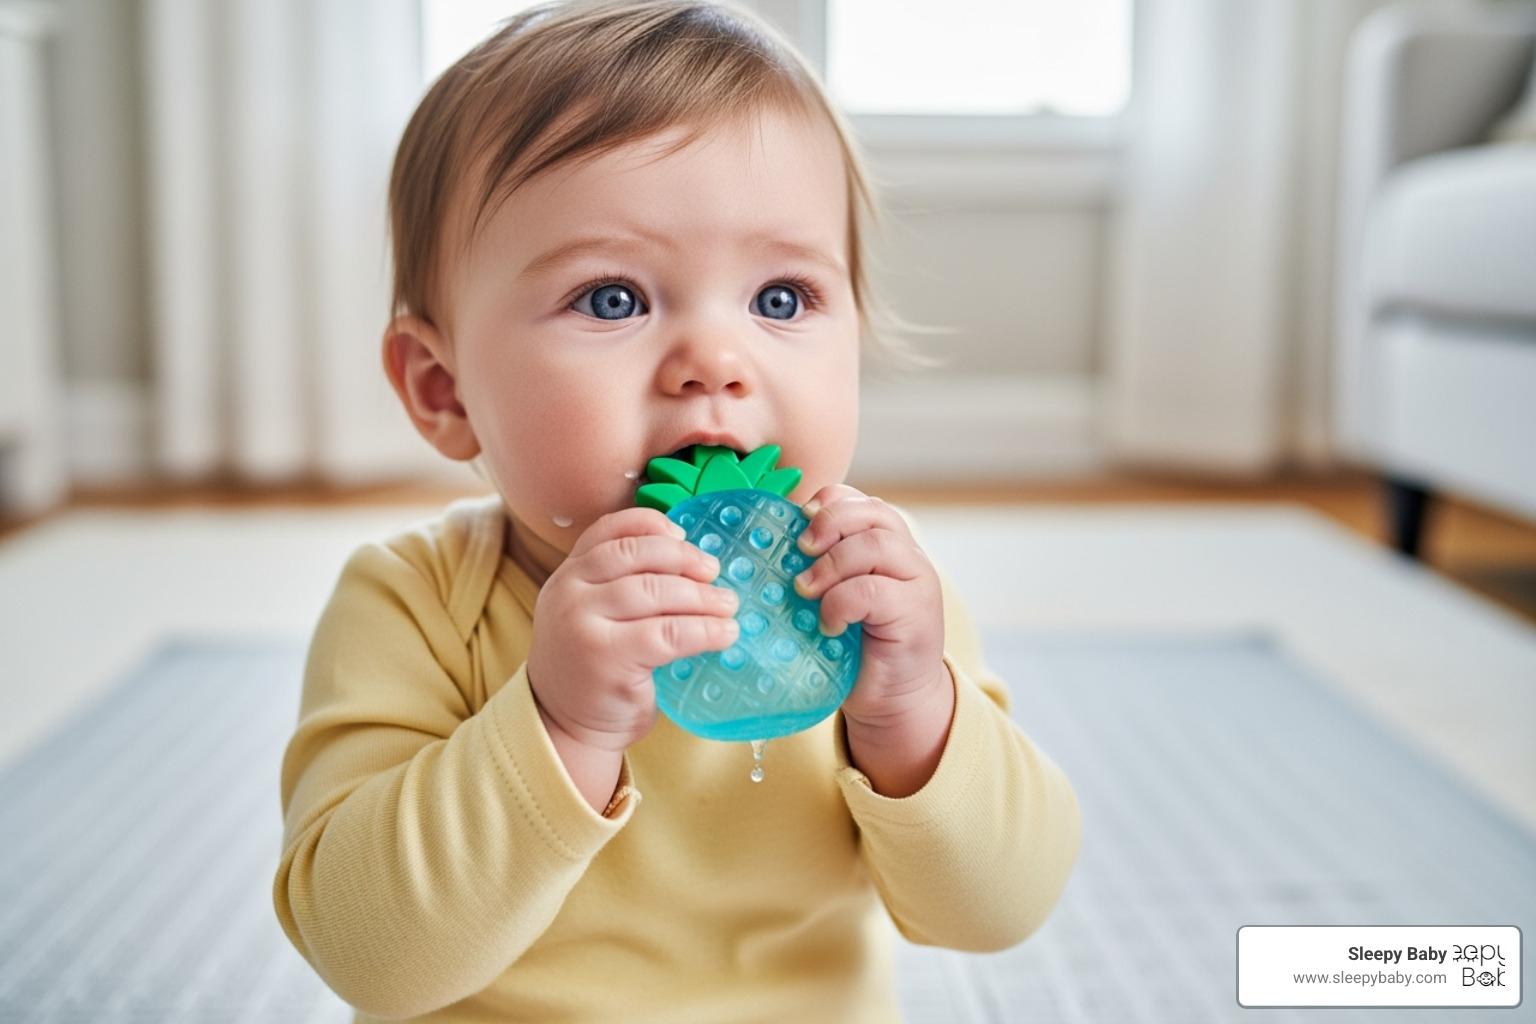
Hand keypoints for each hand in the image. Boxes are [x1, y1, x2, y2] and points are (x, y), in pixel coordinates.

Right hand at [527, 507, 738, 808]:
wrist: (563, 726)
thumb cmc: (593, 669)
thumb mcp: (593, 615)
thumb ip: (621, 585)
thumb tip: (695, 564)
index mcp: (567, 575)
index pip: (608, 531)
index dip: (650, 525)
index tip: (683, 533)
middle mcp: (569, 593)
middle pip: (636, 556)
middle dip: (683, 559)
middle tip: (714, 571)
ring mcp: (583, 624)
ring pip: (655, 592)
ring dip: (702, 597)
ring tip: (728, 606)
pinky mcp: (607, 658)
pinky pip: (667, 633)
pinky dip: (704, 631)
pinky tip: (724, 635)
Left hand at [792, 486, 954, 796]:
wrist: (893, 699)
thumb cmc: (856, 648)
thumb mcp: (833, 597)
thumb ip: (818, 568)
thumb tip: (766, 547)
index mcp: (887, 543)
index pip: (861, 501)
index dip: (828, 503)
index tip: (798, 521)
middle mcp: (908, 556)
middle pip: (872, 513)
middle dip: (829, 523)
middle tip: (799, 550)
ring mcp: (917, 582)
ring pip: (876, 545)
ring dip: (832, 564)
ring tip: (806, 591)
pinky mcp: (917, 613)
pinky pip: (874, 590)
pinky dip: (842, 602)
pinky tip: (829, 623)